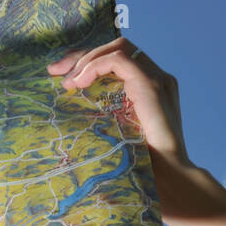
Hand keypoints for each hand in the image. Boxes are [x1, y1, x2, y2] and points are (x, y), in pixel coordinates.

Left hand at [47, 37, 225, 225]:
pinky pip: (118, 60)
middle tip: (55, 71)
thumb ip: (107, 116)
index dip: (88, 61)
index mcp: (150, 87)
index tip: (62, 76)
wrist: (170, 178)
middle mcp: (156, 77)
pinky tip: (80, 83)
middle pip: (115, 48)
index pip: (116, 60)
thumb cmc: (144, 165)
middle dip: (82, 55)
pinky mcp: (151, 84)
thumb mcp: (119, 133)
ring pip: (118, 48)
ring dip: (87, 60)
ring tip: (67, 81)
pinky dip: (95, 66)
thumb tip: (73, 115)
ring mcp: (156, 78)